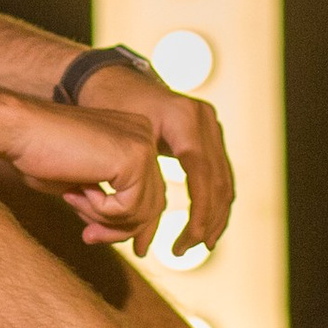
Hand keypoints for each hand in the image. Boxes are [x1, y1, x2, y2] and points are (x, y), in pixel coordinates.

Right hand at [6, 97, 167, 250]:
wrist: (17, 130)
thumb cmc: (38, 153)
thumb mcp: (82, 184)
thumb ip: (109, 200)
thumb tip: (130, 232)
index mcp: (133, 136)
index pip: (149, 191)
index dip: (128, 222)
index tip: (100, 236)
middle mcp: (145, 136)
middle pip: (152, 203)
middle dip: (120, 229)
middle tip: (89, 237)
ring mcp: (142, 146)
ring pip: (142, 211)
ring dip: (103, 219)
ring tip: (72, 201)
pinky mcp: (134, 159)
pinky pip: (129, 208)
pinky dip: (100, 210)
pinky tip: (77, 190)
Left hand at [76, 69, 233, 259]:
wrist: (109, 79)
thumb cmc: (103, 107)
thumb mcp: (113, 134)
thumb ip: (130, 172)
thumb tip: (136, 221)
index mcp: (183, 117)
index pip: (202, 173)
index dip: (200, 210)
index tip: (194, 239)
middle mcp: (204, 119)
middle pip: (219, 180)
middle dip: (209, 219)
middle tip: (193, 247)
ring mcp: (210, 125)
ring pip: (224, 181)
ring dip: (215, 216)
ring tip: (198, 244)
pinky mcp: (209, 135)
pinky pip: (218, 174)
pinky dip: (211, 201)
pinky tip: (202, 226)